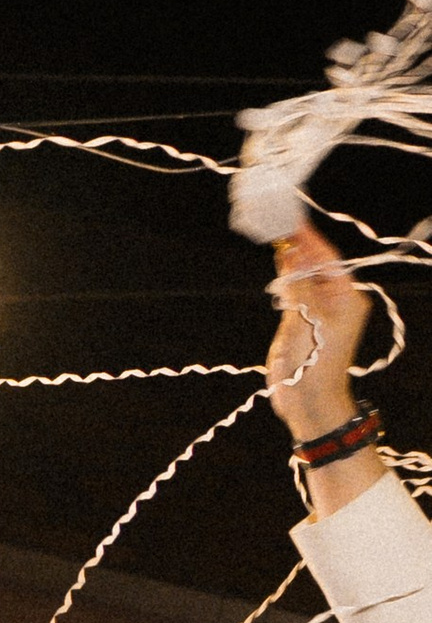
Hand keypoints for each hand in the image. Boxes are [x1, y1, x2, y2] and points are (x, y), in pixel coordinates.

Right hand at [262, 223, 369, 443]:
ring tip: (275, 241)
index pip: (327, 259)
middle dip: (298, 249)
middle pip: (315, 266)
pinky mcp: (301, 323)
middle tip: (278, 227)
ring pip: (303, 279)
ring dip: (289, 264)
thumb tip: (288, 253)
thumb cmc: (316, 362)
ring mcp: (318, 312)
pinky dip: (284, 282)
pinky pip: (294, 295)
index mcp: (347, 297)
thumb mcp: (306, 318)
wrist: (308, 400)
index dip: (309, 240)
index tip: (292, 222)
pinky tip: (276, 268)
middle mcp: (335, 301)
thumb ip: (296, 284)